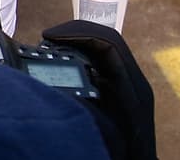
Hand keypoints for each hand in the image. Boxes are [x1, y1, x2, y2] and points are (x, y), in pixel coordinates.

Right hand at [40, 21, 155, 159]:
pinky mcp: (116, 90)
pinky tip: (59, 59)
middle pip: (104, 39)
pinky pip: (97, 60)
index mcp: (132, 87)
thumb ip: (83, 108)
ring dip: (74, 41)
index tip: (49, 37)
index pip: (108, 43)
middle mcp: (131, 81)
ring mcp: (125, 84)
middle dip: (74, 32)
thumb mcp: (103, 128)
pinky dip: (77, 53)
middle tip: (46, 38)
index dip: (78, 33)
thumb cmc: (123, 153)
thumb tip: (51, 87)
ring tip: (49, 44)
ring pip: (100, 48)